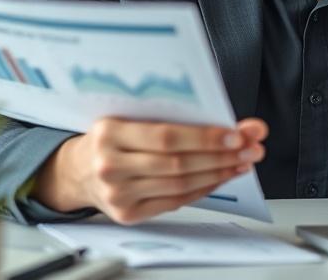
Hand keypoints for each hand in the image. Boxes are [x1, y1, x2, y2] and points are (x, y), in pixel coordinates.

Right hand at [31, 117, 267, 223]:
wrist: (76, 169)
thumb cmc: (110, 136)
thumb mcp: (127, 115)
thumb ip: (169, 114)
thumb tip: (220, 114)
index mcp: (109, 131)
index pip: (166, 136)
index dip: (205, 137)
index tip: (236, 132)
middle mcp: (110, 165)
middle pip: (177, 163)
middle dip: (222, 155)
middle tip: (251, 147)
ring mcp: (117, 194)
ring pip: (180, 184)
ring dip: (219, 172)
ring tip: (243, 161)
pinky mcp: (127, 214)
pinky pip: (175, 201)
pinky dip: (203, 188)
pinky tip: (221, 176)